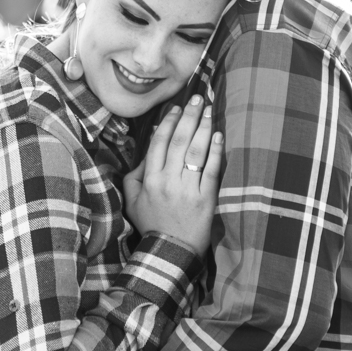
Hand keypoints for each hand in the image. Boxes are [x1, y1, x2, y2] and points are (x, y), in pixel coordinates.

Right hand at [125, 96, 222, 253]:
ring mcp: (188, 189)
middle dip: (189, 116)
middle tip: (198, 98)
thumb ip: (134, 176)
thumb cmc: (151, 225)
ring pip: (196, 151)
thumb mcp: (132, 201)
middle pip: (180, 141)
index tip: (177, 108)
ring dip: (204, 127)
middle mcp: (168, 181)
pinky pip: (212, 170)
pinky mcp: (205, 198)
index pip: (159, 143)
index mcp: (150, 179)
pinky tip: (219, 136)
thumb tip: (146, 153)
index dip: (169, 122)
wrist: (170, 252)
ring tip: (210, 110)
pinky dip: (216, 151)